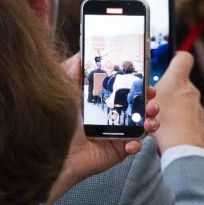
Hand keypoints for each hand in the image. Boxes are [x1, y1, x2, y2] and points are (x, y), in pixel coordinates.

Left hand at [48, 55, 159, 204]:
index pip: (124, 88)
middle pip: (137, 105)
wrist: (53, 152)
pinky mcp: (116, 151)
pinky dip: (137, 144)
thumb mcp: (63, 89)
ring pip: (141, 125)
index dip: (137, 83)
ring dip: (150, 120)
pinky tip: (132, 143)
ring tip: (149, 120)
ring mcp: (115, 133)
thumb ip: (73, 70)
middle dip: (149, 101)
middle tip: (151, 99)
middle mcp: (109, 115)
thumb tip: (82, 52)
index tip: (145, 78)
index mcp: (99, 100)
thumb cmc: (56, 121)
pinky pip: (133, 147)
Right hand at [150, 51, 203, 153]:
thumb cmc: (164, 125)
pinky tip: (170, 131)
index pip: (183, 58)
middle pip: (180, 84)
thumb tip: (149, 89)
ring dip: (174, 107)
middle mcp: (191, 91)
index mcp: (178, 80)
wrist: (183, 149)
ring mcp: (197, 107)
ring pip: (184, 102)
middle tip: (155, 102)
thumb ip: (149, 92)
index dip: (177, 57)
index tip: (170, 62)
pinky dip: (180, 121)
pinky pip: (188, 117)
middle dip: (169, 90)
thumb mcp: (147, 103)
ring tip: (161, 120)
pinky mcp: (200, 122)